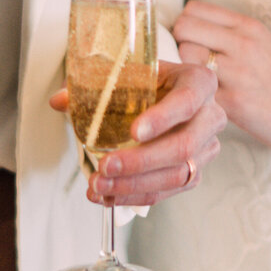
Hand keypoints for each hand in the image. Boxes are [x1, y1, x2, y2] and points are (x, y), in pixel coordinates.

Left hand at [48, 60, 225, 206]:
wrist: (167, 96)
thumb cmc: (149, 82)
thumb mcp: (128, 74)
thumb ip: (95, 85)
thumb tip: (59, 101)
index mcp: (199, 82)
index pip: (187, 100)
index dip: (162, 118)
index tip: (133, 131)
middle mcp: (211, 116)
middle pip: (183, 146)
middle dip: (141, 161)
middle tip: (105, 166)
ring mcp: (206, 148)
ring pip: (177, 175)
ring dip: (134, 184)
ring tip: (99, 185)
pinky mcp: (194, 173)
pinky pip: (168, 191)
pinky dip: (135, 196)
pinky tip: (107, 196)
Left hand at [174, 0, 270, 157]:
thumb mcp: (262, 42)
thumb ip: (229, 33)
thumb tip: (190, 29)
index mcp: (248, 26)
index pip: (193, 8)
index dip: (186, 25)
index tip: (192, 42)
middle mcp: (241, 43)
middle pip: (183, 27)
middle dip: (180, 45)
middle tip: (191, 64)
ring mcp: (237, 71)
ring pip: (185, 55)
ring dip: (184, 70)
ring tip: (197, 82)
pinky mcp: (232, 100)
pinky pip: (195, 87)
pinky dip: (192, 93)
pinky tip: (203, 100)